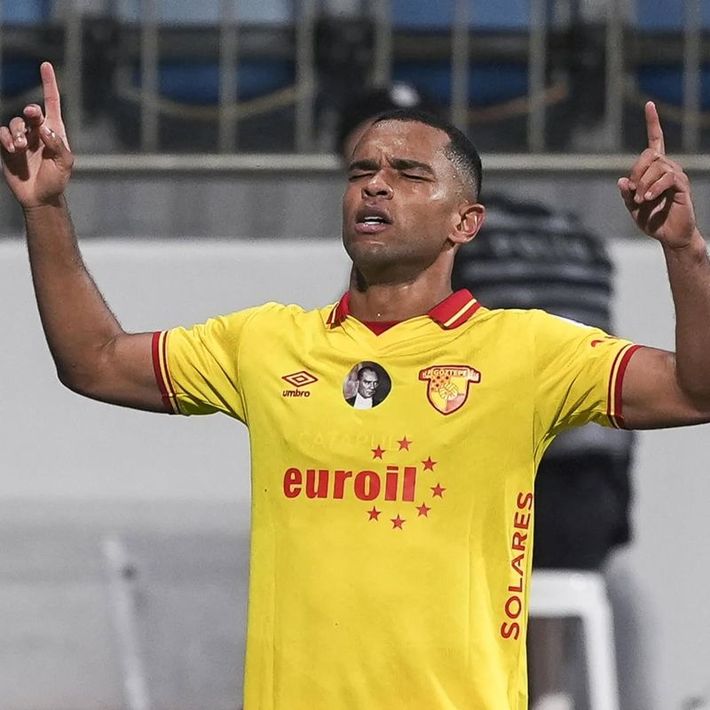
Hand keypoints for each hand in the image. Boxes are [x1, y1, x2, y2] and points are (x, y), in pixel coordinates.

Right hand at [0, 62, 73, 207]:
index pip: (52, 103)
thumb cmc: (56, 180)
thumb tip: (45, 129)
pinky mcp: (8, 147)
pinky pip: (2, 133)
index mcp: (55, 132)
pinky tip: (13, 148)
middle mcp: (38, 131)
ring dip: (18, 131)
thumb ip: (58, 145)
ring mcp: (22, 138)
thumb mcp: (65, 164)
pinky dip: (6, 137)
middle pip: (31, 112)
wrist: (40, 197)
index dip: (49, 84)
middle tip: (33, 115)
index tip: (46, 65)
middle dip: (31, 112)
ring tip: (22, 146)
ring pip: (15, 123)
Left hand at [618, 102, 696, 248]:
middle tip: (633, 192)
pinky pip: (668, 178)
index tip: (649, 104)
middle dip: (636, 172)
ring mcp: (676, 175)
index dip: (652, 123)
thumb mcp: (632, 207)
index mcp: (655, 169)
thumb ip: (626, 193)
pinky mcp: (682, 186)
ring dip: (644, 184)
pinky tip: (647, 199)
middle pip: (649, 155)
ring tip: (640, 200)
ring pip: (657, 167)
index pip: (655, 141)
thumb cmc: (651, 220)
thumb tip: (621, 180)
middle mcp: (667, 167)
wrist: (669, 235)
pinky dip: (654, 188)